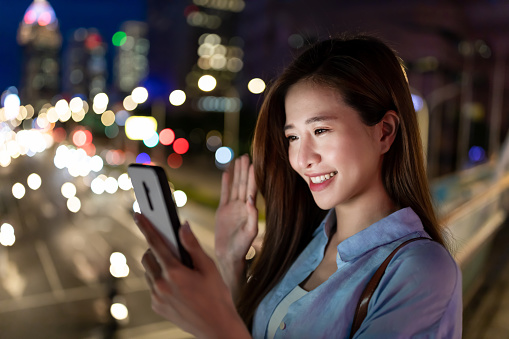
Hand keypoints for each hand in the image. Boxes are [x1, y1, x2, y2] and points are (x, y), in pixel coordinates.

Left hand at [134, 213, 249, 338]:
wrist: (216, 327)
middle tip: (171, 249)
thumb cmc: (217, 296)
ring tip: (177, 269)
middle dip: (155, 249)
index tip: (138, 215)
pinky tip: (177, 285)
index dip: (146, 226)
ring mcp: (157, 297)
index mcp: (175, 272)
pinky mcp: (157, 307)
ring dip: (157, 265)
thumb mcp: (209, 267)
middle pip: (147, 257)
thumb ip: (193, 246)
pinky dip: (160, 280)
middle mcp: (162, 285)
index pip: (156, 243)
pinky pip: (152, 287)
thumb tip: (183, 226)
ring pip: (149, 272)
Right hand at [214, 155, 257, 298]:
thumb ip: (252, 217)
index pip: (251, 190)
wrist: (229, 256)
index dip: (252, 177)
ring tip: (237, 159)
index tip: (254, 164)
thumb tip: (251, 202)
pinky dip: (225, 183)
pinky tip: (227, 172)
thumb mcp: (250, 233)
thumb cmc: (242, 247)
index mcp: (249, 210)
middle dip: (244, 170)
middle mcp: (242, 206)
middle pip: (243, 184)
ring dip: (236, 173)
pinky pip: (224, 193)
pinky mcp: (223, 211)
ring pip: (234, 186)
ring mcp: (232, 208)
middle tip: (245, 155)